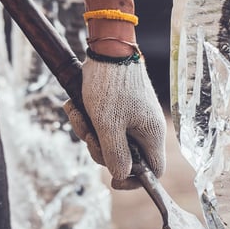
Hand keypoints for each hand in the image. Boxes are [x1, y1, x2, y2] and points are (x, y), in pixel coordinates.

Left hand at [63, 50, 165, 189]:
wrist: (107, 47)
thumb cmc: (110, 85)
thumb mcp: (108, 125)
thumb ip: (115, 155)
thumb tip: (121, 176)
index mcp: (151, 134)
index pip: (154, 170)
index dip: (136, 180)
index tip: (113, 180)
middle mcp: (145, 128)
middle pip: (125, 157)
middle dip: (100, 149)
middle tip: (87, 134)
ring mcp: (133, 117)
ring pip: (110, 140)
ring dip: (89, 132)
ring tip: (77, 113)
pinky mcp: (120, 108)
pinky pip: (104, 124)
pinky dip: (88, 119)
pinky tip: (75, 107)